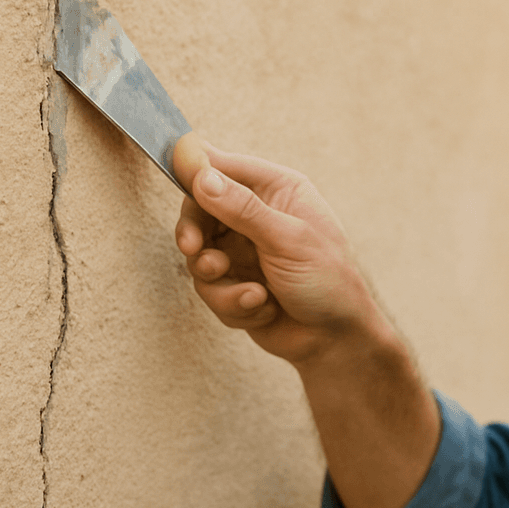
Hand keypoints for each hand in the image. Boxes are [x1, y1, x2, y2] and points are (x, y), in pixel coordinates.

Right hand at [172, 133, 391, 364]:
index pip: (223, 167)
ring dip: (220, 282)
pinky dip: (234, 304)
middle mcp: (257, 215)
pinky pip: (210, 289)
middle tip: (192, 248)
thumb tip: (201, 176)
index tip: (173, 173)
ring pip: (199, 255)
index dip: (195, 171)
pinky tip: (265, 309)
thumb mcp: (289, 239)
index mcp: (277, 189)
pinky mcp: (233, 283)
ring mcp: (243, 250)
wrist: (335, 340)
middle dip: (194, 233)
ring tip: (253, 296)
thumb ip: (243, 208)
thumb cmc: (329, 281)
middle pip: (199, 209)